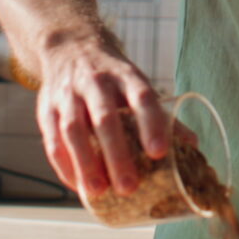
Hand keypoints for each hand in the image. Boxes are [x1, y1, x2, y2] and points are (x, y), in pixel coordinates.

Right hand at [34, 31, 168, 199]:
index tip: (159, 153)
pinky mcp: (46, 108)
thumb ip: (160, 115)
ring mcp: (68, 94)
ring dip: (85, 162)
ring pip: (73, 129)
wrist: (70, 47)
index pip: (142, 97)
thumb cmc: (113, 76)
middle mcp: (96, 82)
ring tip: (98, 191)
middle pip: (105, 118)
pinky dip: (64, 165)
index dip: (151, 124)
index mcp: (126, 75)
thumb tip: (192, 145)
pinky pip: (52, 139)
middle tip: (129, 187)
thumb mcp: (137, 84)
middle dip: (116, 154)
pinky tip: (77, 185)